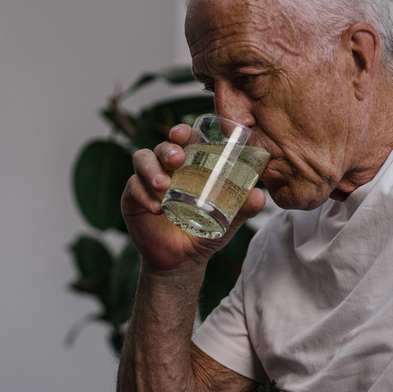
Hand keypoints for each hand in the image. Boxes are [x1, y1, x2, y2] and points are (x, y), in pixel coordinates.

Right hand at [123, 123, 267, 273]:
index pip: (184, 140)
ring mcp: (148, 181)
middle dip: (168, 149)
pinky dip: (143, 195)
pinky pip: (133, 188)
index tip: (185, 133)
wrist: (184, 260)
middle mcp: (167, 168)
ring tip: (163, 186)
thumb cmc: (205, 232)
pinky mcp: (132, 197)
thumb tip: (260, 195)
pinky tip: (156, 209)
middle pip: (162, 146)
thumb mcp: (227, 221)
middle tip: (177, 160)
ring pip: (142, 160)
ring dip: (152, 169)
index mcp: (190, 166)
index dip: (182, 132)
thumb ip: (243, 208)